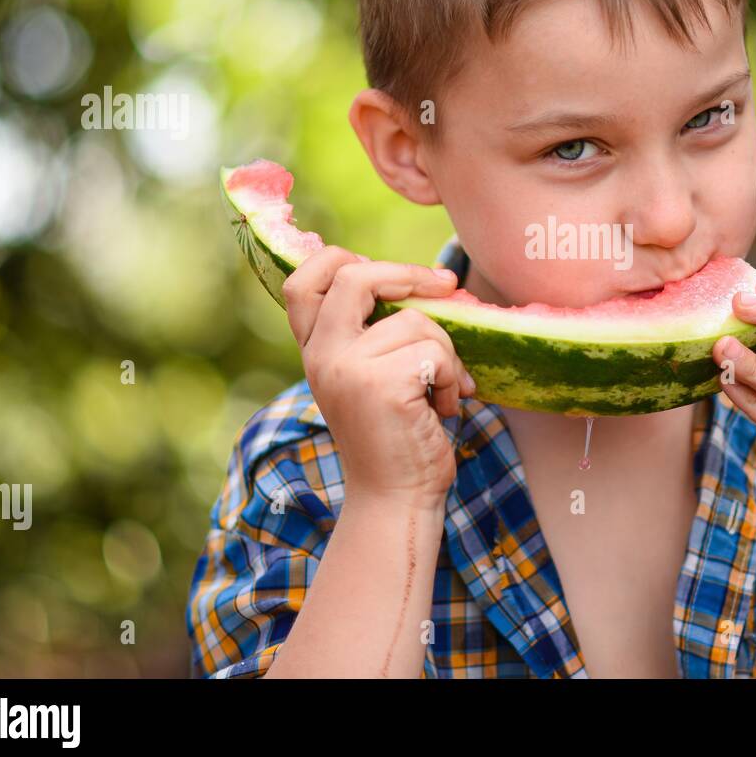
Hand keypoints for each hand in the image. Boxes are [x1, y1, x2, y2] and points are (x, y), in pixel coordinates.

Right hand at [283, 246, 475, 511]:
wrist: (397, 498)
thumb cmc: (398, 434)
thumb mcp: (373, 375)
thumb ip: (378, 331)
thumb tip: (433, 280)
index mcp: (315, 351)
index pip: (303, 281)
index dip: (340, 258)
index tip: (385, 268)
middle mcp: (322, 356)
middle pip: (353, 275)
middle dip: (408, 273)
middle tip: (446, 285)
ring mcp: (347, 370)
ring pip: (416, 320)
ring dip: (445, 353)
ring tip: (443, 391)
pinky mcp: (381, 386)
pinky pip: (434, 351)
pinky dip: (452, 378)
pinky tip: (445, 408)